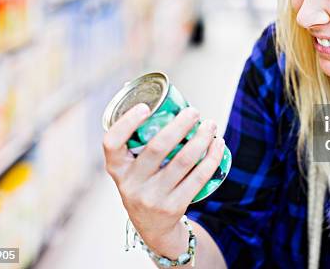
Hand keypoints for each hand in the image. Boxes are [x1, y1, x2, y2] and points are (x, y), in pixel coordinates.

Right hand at [103, 104, 224, 256]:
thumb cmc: (145, 186)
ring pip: (183, 161)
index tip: (146, 106)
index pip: (111, 143)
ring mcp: (152, 198)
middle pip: (157, 147)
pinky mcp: (173, 207)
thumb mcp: (132, 170)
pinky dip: (211, 158)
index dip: (126, 122)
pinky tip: (218, 145)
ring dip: (201, 139)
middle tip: (194, 111)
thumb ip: (138, 144)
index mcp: (116, 169)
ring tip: (211, 125)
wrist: (153, 229)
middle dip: (180, 124)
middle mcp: (130, 184)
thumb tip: (157, 100)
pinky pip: (197, 177)